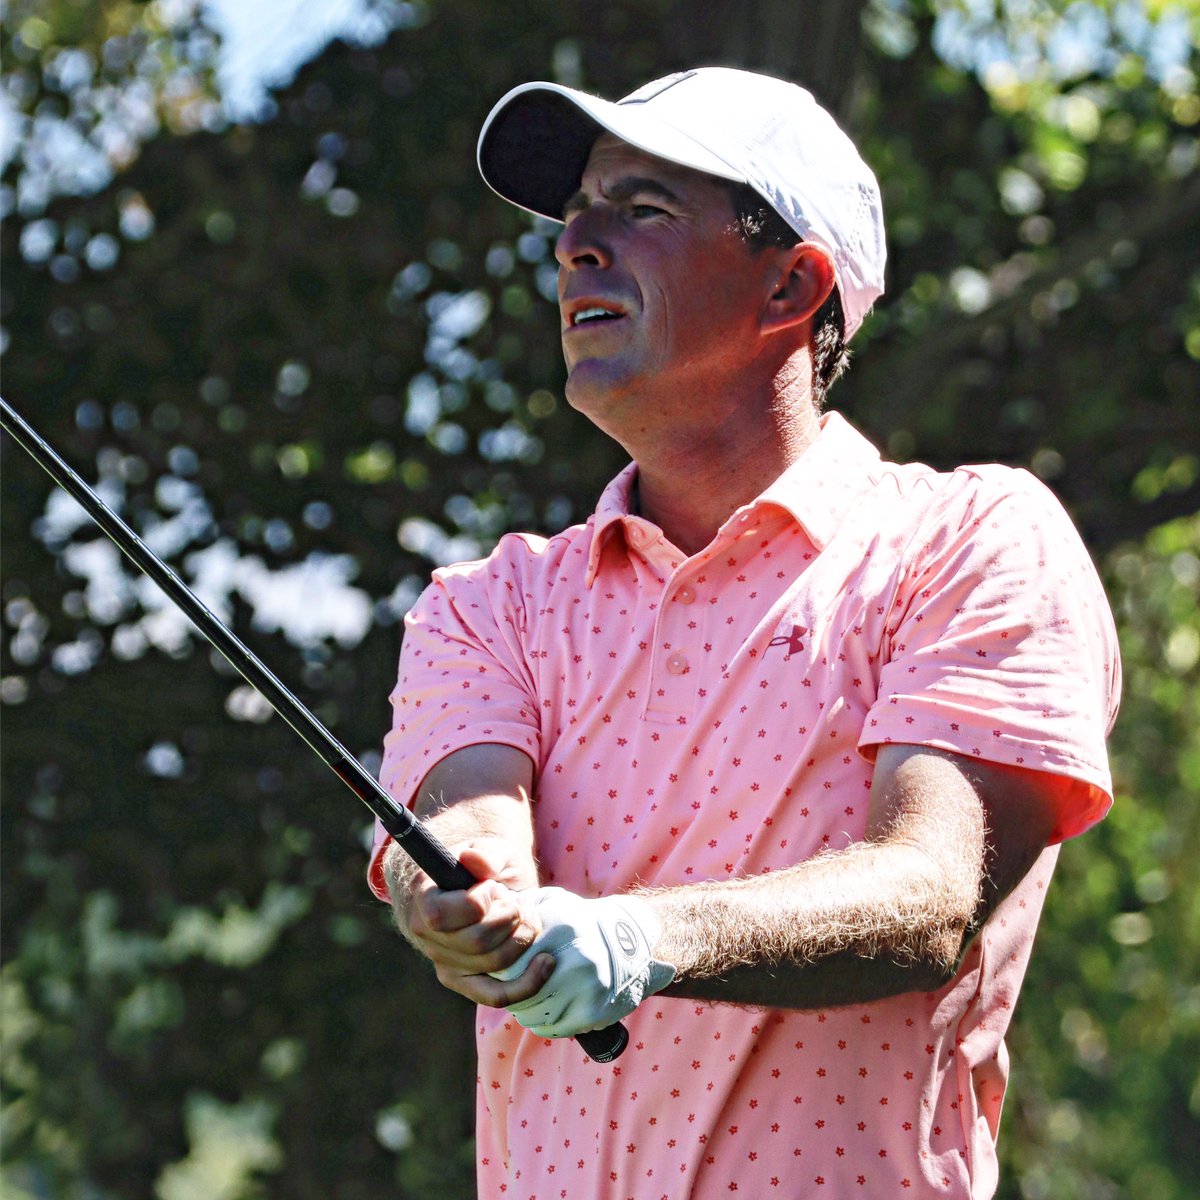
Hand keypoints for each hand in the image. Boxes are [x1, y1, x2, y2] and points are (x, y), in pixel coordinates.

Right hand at [405, 840, 553, 1007]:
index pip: (444, 913)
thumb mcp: (491, 850)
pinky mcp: (465, 983)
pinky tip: (546, 962)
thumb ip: (486, 853)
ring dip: (523, 936)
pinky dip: (526, 983)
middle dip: (511, 917)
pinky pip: (495, 995)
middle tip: (517, 901)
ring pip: (493, 963)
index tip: (493, 887)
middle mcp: (426, 934)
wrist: (485, 890)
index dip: (479, 901)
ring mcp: (444, 962)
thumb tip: (475, 863)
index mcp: (424, 896)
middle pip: (477, 940)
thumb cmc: (486, 868)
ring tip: (526, 917)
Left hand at [497, 888, 675, 1037]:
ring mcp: (584, 990)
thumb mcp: (553, 902)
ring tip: (535, 995)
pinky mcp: (593, 1013)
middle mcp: (573, 960)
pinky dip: (545, 1022)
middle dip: (511, 991)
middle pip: (518, 992)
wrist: (634, 945)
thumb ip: (519, 906)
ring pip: (532, 1014)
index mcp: (560, 930)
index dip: (500, 968)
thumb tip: (486, 920)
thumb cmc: (583, 922)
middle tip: (515, 985)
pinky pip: (552, 1028)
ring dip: (527, 1009)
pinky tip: (551, 1007)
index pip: (508, 962)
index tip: (502, 966)